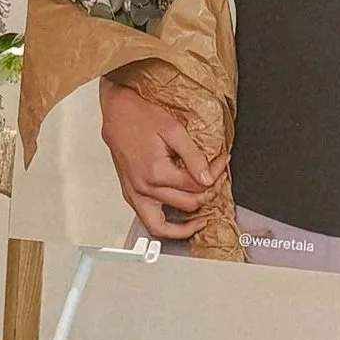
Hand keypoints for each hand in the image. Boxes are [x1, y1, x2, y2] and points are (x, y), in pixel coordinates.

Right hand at [98, 77, 226, 239]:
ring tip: (201, 220)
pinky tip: (179, 222)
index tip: (222, 162)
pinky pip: (149, 222)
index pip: (197, 184)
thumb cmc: (140, 116)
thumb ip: (193, 156)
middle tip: (217, 178)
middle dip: (208, 192)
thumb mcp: (173, 130)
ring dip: (187, 223)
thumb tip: (208, 178)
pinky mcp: (130, 194)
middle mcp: (143, 188)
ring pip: (165, 226)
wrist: (117, 112)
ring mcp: (135, 194)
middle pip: (187, 204)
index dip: (215, 175)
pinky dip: (167, 227)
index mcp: (156, 172)